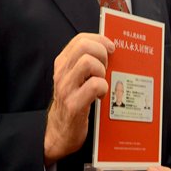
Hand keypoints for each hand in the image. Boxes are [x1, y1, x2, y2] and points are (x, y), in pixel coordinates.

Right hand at [44, 33, 114, 164]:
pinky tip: (100, 97)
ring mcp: (66, 88)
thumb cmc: (74, 101)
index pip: (80, 39)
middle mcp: (62, 72)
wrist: (59, 132)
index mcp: (63, 63)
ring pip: (88, 62)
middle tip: (106, 67)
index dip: (99, 39)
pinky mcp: (74, 104)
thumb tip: (110, 49)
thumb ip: (86, 62)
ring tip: (102, 82)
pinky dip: (103, 88)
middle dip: (102, 53)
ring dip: (102, 71)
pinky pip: (95, 86)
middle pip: (84, 46)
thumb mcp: (75, 78)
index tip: (111, 48)